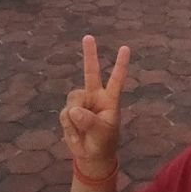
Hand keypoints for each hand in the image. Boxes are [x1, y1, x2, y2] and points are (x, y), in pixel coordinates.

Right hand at [60, 34, 129, 174]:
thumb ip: (89, 121)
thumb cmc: (103, 142)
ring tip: (84, 130)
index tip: (125, 48)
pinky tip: (75, 133)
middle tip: (88, 36)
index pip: (116, 79)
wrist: (91, 155)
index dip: (120, 64)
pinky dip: (69, 126)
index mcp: (110, 99)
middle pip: (91, 72)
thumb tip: (73, 110)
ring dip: (76, 118)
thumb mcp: (102, 134)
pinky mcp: (69, 111)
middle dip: (89, 54)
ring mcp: (81, 102)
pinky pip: (65, 114)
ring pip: (74, 99)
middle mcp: (95, 96)